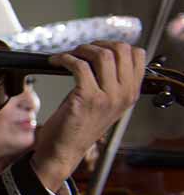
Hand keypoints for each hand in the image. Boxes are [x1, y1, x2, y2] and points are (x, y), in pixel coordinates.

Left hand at [32, 42, 144, 190]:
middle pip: (121, 50)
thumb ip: (110, 81)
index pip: (137, 55)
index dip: (115, 45)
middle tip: (81, 50)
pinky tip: (56, 62)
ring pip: (102, 55)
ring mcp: (107, 97)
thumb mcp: (105, 103)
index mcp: (131, 93)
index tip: (98, 47)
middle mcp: (124, 94)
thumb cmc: (79, 125)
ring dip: (80, 49)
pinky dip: (64, 59)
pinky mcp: (87, 98)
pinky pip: (78, 66)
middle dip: (98, 44)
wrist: (64, 150)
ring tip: (67, 55)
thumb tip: (101, 53)